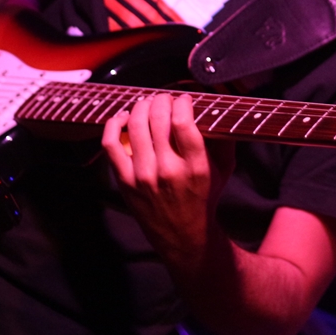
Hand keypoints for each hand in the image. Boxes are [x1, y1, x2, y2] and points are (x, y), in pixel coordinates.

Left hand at [101, 92, 235, 267]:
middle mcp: (168, 170)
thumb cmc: (204, 197)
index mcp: (195, 166)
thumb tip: (220, 106)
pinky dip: (114, 124)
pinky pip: (111, 144)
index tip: (185, 99)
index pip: (182, 121)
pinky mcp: (125, 181)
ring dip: (141, 106)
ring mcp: (143, 176)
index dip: (182, 102)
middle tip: (165, 99)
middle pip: (157, 118)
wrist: (183, 235)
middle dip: (162, 100)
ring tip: (147, 104)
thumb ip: (225, 138)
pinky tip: (124, 118)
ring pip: (134, 125)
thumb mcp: (224, 169)